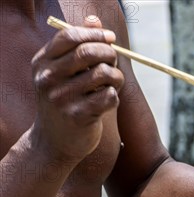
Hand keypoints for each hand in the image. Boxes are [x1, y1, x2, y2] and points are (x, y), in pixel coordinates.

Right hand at [31, 16, 123, 161]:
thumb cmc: (63, 103)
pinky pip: (108, 96)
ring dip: (115, 76)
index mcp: (42, 64)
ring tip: (114, 83)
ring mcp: (62, 99)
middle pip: (87, 53)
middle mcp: (48, 80)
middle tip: (114, 61)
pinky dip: (114, 96)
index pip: (69, 36)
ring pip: (102, 74)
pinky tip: (108, 101)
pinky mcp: (78, 117)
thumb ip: (78, 46)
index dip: (94, 33)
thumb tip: (94, 20)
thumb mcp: (63, 74)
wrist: (54, 144)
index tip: (110, 38)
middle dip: (108, 53)